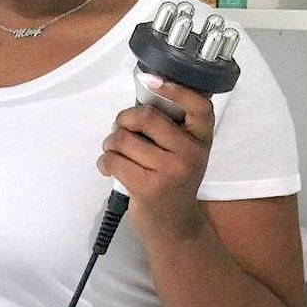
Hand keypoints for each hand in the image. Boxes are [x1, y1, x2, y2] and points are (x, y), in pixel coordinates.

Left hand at [98, 72, 214, 238]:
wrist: (174, 226)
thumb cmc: (174, 182)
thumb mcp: (184, 154)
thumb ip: (170, 129)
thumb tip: (139, 100)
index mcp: (202, 139)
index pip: (200, 106)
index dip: (175, 89)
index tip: (150, 79)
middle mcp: (191, 154)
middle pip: (147, 117)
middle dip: (123, 120)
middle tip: (119, 129)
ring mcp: (171, 172)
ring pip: (124, 140)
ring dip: (110, 143)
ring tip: (113, 151)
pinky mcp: (148, 187)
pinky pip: (114, 161)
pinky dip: (104, 161)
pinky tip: (109, 167)